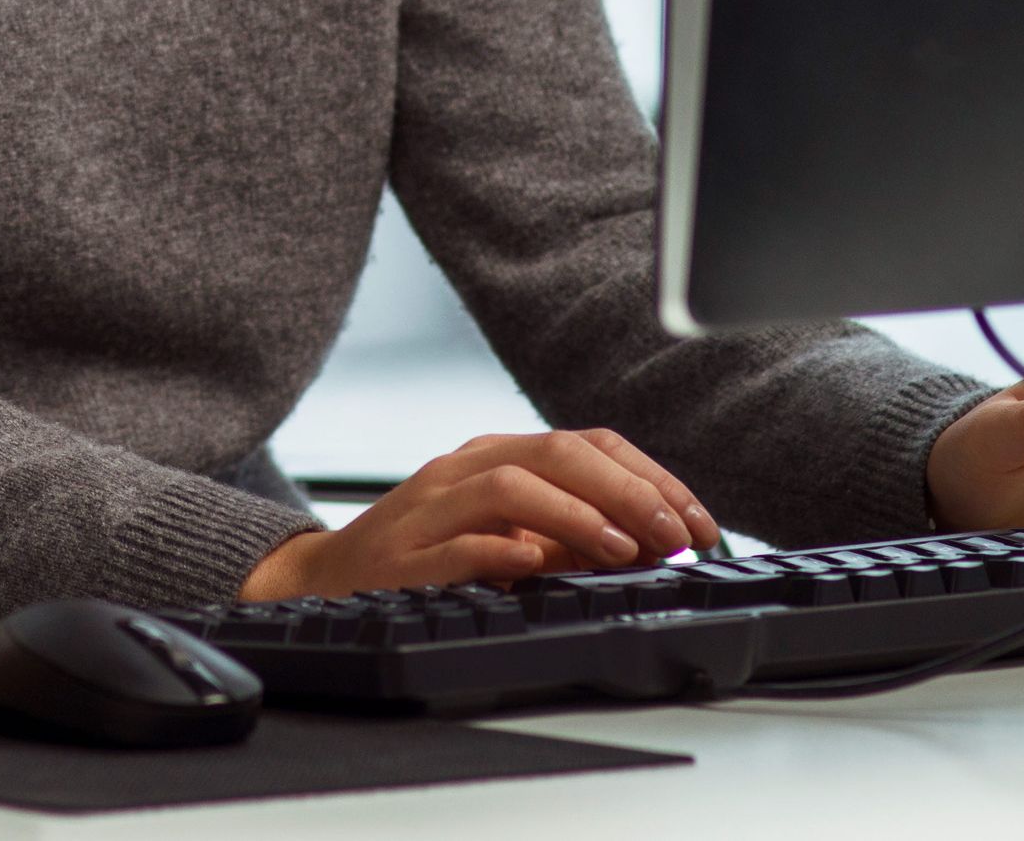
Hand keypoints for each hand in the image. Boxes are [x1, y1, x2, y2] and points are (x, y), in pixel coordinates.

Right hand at [241, 430, 720, 599]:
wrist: (325, 579)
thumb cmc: (426, 558)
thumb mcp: (508, 538)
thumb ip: (569, 537)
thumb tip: (650, 547)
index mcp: (499, 456)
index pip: (588, 443)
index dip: (651, 478)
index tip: (697, 522)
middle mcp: (466, 467)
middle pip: (558, 452)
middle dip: (629, 492)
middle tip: (674, 536)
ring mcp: (432, 506)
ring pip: (511, 484)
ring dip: (577, 515)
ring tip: (622, 551)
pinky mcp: (404, 553)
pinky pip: (458, 540)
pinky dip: (503, 548)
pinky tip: (537, 564)